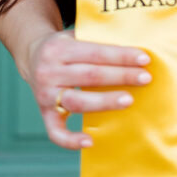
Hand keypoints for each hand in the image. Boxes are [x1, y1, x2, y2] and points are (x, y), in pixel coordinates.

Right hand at [25, 29, 152, 150]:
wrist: (31, 55)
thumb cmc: (64, 46)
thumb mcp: (74, 35)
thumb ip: (97, 40)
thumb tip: (133, 48)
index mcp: (60, 48)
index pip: (96, 52)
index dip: (121, 56)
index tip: (144, 59)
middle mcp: (50, 71)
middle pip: (90, 75)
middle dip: (121, 76)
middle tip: (145, 78)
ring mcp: (45, 94)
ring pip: (77, 101)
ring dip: (105, 101)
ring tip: (129, 100)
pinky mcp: (44, 113)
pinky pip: (55, 131)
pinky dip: (70, 140)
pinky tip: (90, 141)